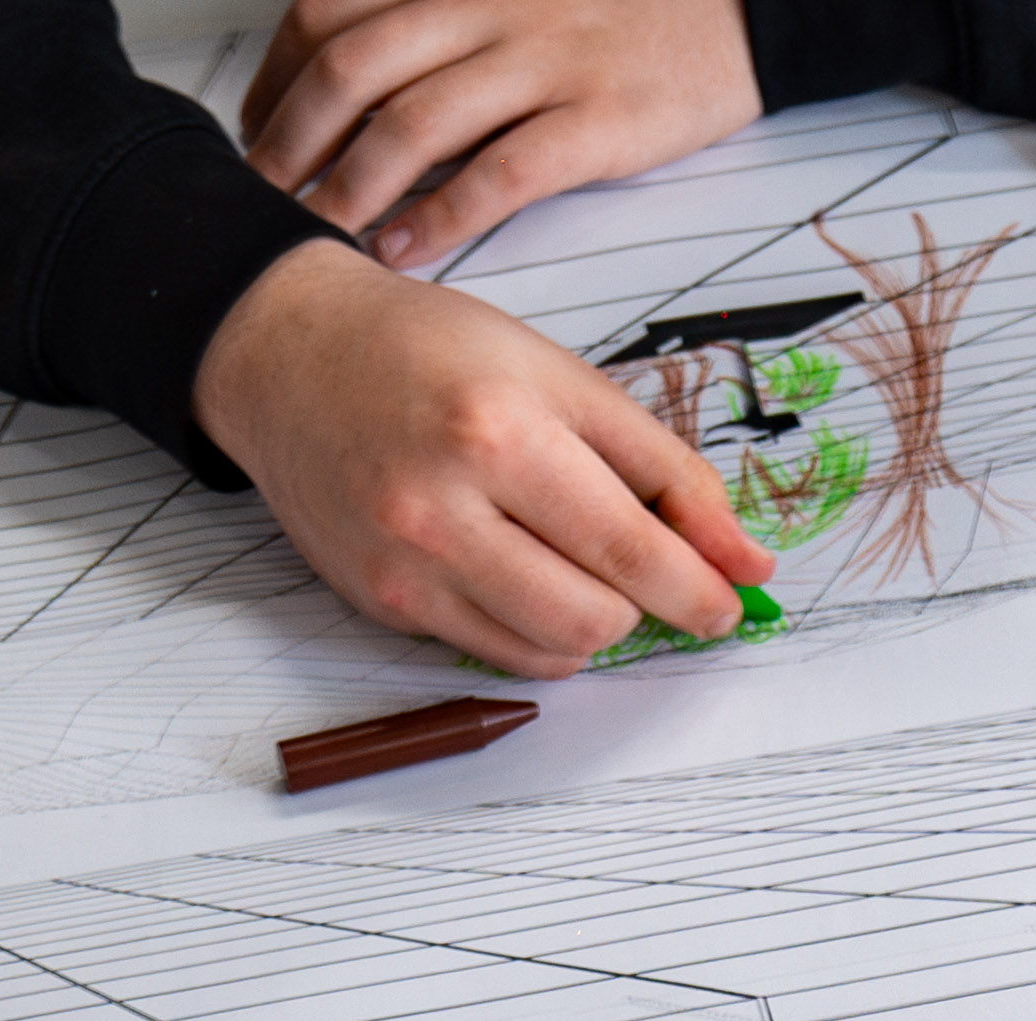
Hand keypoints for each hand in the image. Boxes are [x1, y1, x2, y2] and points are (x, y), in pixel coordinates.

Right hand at [194, 241, 777, 674]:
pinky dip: (534, 631)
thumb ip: (664, 469)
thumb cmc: (430, 352)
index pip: (629, 548)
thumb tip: (745, 562)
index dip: (696, 590)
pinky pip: (495, 652)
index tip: (729, 604)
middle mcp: (443, 506)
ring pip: (550, 650)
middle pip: (596, 617)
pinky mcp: (381, 601)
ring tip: (576, 562)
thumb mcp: (560, 378)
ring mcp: (405, 564)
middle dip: (641, 605)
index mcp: (500, 431)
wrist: (290, 354)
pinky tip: (520, 572)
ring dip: (591, 623)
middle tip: (641, 568)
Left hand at [245, 0, 763, 260]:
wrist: (735, 8)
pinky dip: (441, 218)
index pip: (328, 14)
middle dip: (291, 144)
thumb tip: (349, 89)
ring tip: (319, 238)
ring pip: (412, 125)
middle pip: (351, 71)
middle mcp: (486, 6)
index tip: (258, 136)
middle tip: (266, 202)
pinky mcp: (596, 120)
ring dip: (351, 189)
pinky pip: (499, 173)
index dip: (276, 80)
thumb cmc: (615, 11)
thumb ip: (432, 26)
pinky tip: (406, 251)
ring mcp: (540, 63)